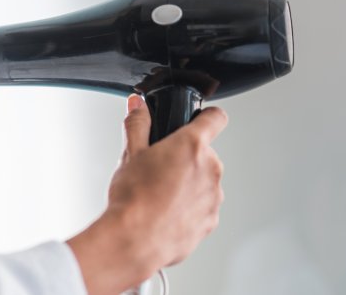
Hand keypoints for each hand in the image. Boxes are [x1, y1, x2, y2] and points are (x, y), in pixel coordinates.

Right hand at [68, 95, 226, 293]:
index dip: (206, 116)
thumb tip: (138, 106)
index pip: (215, 118)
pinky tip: (164, 211)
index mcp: (191, 146)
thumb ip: (137, 124)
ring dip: (188, 183)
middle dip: (185, 158)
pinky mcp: (211, 221)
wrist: (134, 239)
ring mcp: (214, 197)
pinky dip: (187, 207)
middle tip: (158, 167)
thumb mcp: (130, 153)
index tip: (199, 120)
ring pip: (203, 181)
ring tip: (159, 194)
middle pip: (204, 154)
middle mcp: (210, 169)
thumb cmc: (133, 198)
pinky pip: (202, 206)